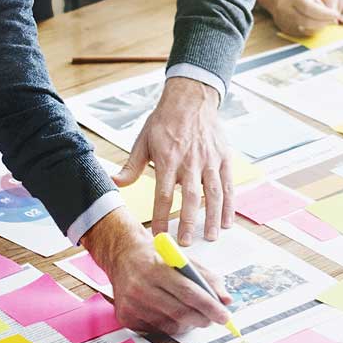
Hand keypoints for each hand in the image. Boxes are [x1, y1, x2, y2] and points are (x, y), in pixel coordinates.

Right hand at [82, 210, 233, 333]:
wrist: (122, 255)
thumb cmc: (155, 256)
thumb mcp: (183, 259)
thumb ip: (207, 278)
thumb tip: (226, 299)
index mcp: (156, 268)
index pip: (188, 292)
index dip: (210, 306)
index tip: (224, 315)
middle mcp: (140, 286)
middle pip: (180, 312)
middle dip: (203, 318)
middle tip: (214, 318)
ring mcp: (131, 304)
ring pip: (170, 324)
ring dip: (188, 323)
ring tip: (191, 313)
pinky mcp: (126, 316)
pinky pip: (156, 330)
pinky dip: (170, 325)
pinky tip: (169, 312)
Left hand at [114, 77, 232, 245]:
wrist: (191, 98)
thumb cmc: (164, 121)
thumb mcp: (143, 140)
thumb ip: (131, 166)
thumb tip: (114, 182)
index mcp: (168, 159)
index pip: (164, 194)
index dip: (162, 216)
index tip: (159, 235)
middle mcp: (190, 162)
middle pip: (190, 198)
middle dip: (189, 223)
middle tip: (186, 244)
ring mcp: (209, 161)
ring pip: (213, 194)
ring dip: (212, 218)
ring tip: (209, 238)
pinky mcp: (223, 159)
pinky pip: (228, 185)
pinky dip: (229, 205)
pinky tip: (227, 222)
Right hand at [268, 0, 340, 36]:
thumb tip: (335, 13)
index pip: (308, 8)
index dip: (324, 13)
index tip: (336, 14)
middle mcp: (286, 11)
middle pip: (308, 22)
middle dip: (324, 21)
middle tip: (333, 18)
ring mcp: (285, 22)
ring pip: (308, 30)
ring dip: (321, 26)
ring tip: (324, 18)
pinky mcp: (287, 31)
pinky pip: (305, 34)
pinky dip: (315, 29)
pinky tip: (316, 21)